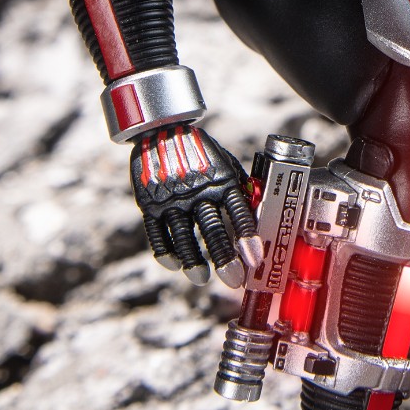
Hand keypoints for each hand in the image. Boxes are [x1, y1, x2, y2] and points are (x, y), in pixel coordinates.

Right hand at [131, 125, 261, 284]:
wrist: (161, 130)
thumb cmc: (201, 152)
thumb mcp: (225, 163)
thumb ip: (239, 190)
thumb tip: (260, 216)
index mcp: (221, 179)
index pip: (237, 211)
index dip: (246, 236)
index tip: (255, 258)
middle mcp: (197, 190)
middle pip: (212, 229)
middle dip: (224, 258)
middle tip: (234, 280)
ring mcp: (172, 198)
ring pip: (183, 237)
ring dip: (194, 261)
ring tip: (202, 279)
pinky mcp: (150, 204)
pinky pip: (157, 234)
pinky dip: (166, 253)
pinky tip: (176, 266)